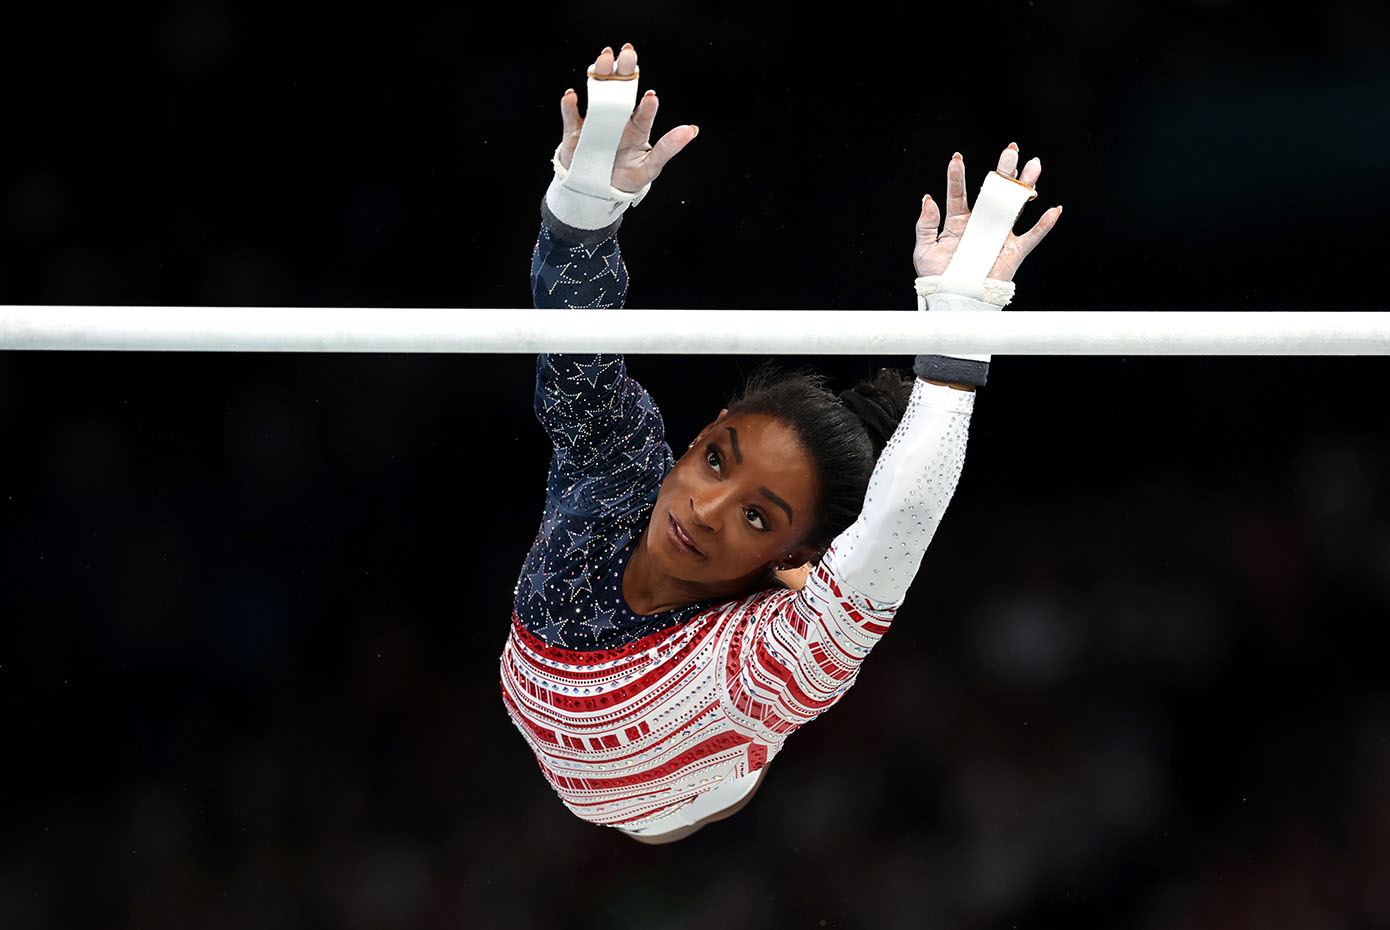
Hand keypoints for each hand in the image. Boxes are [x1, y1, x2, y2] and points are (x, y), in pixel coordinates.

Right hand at [557, 44, 698, 193]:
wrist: (598, 190)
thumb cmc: (628, 176)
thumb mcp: (651, 167)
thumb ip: (668, 148)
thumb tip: (692, 130)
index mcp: (637, 127)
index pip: (644, 111)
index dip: (647, 104)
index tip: (651, 96)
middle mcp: (617, 118)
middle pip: (621, 90)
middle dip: (624, 71)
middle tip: (628, 53)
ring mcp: (596, 122)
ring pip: (597, 94)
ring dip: (600, 75)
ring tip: (604, 59)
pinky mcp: (575, 131)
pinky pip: (571, 115)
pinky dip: (569, 105)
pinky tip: (572, 96)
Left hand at [913, 143, 1061, 281]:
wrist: (952, 300)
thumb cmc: (937, 277)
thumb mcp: (923, 249)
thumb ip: (925, 224)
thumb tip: (928, 199)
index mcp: (958, 222)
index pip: (959, 194)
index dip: (958, 176)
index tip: (956, 159)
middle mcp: (981, 224)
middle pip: (994, 193)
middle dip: (1003, 171)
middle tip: (1010, 150)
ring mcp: (999, 235)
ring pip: (1015, 207)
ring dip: (1025, 187)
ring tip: (1033, 166)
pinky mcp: (1012, 252)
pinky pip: (1032, 237)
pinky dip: (1044, 225)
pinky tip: (1054, 210)